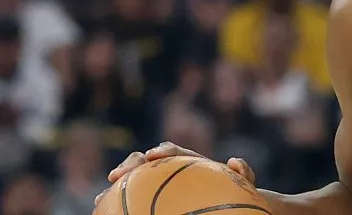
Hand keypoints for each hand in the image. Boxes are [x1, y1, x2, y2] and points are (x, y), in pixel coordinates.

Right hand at [95, 142, 254, 205]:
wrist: (225, 202)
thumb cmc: (233, 190)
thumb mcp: (243, 182)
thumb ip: (243, 171)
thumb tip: (234, 161)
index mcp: (188, 160)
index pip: (173, 151)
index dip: (163, 151)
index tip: (154, 155)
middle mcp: (168, 167)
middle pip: (145, 160)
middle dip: (130, 164)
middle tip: (118, 175)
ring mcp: (157, 180)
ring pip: (134, 178)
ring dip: (118, 184)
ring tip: (102, 196)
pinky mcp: (150, 194)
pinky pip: (132, 196)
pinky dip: (117, 200)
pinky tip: (101, 208)